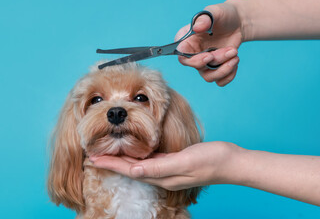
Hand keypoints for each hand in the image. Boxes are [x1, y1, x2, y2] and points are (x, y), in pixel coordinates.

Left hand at [90, 141, 240, 190]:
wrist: (231, 162)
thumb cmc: (210, 160)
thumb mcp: (184, 161)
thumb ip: (158, 167)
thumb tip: (134, 171)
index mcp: (161, 176)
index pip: (129, 170)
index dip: (110, 164)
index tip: (92, 158)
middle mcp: (161, 175)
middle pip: (130, 168)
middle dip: (111, 162)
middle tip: (93, 153)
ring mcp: (167, 169)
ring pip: (138, 163)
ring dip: (122, 158)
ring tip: (108, 151)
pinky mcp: (173, 161)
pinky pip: (149, 159)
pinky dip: (137, 154)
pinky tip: (134, 148)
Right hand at [176, 3, 242, 85]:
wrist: (238, 21)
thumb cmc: (223, 14)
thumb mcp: (214, 11)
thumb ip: (204, 18)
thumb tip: (196, 27)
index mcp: (186, 41)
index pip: (182, 57)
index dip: (194, 60)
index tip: (209, 56)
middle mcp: (192, 54)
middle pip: (199, 68)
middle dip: (217, 60)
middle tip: (232, 50)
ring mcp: (204, 64)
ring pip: (209, 77)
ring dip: (225, 68)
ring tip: (236, 54)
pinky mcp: (215, 69)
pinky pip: (219, 81)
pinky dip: (229, 75)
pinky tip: (235, 62)